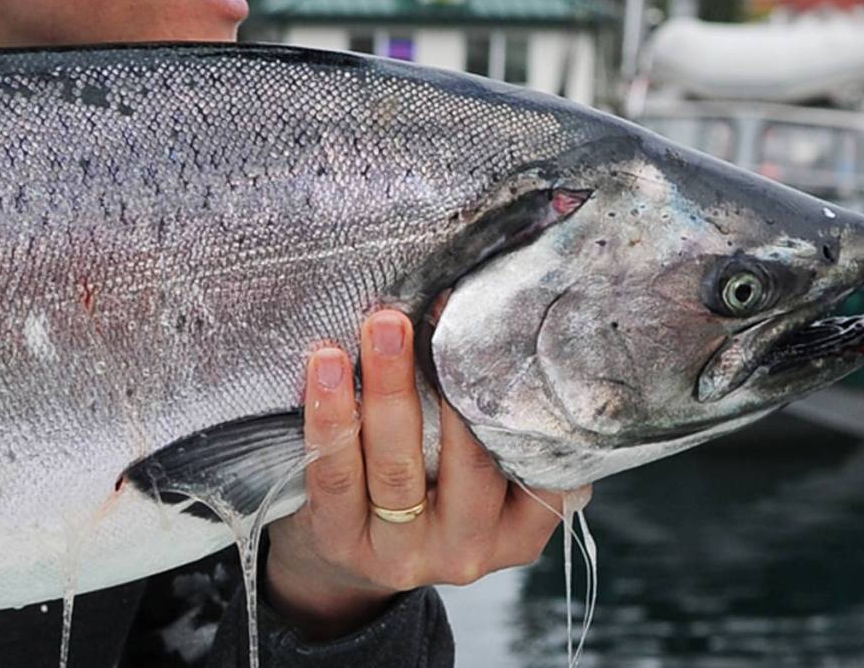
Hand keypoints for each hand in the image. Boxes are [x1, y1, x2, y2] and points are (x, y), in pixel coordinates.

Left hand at [265, 310, 578, 639]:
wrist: (350, 554)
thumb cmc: (433, 488)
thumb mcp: (485, 477)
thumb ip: (503, 431)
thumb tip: (511, 330)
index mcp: (521, 528)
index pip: (537, 464)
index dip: (520, 395)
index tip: (504, 326)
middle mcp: (470, 548)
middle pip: (472, 462)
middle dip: (455, 379)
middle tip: (443, 309)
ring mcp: (405, 554)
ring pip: (399, 465)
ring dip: (390, 386)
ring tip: (383, 325)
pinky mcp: (342, 545)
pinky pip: (336, 477)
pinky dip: (331, 415)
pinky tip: (327, 364)